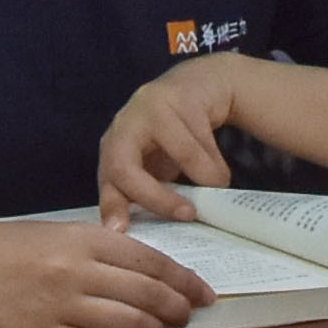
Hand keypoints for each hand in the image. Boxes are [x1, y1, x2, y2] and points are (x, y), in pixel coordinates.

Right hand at [0, 213, 214, 327]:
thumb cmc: (19, 245)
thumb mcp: (65, 233)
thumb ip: (107, 249)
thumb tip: (155, 273)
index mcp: (85, 239)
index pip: (151, 262)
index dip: (184, 280)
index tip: (203, 293)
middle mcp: (77, 272)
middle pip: (146, 295)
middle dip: (176, 308)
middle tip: (188, 315)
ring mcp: (61, 307)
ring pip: (127, 324)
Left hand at [98, 57, 256, 216]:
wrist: (200, 85)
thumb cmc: (174, 136)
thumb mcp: (157, 167)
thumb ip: (150, 193)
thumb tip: (157, 242)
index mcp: (113, 148)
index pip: (107, 181)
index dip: (112, 206)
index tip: (120, 231)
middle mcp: (122, 127)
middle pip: (126, 169)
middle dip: (156, 197)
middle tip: (188, 214)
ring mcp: (147, 107)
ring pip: (179, 152)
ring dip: (205, 176)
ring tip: (219, 188)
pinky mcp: (177, 95)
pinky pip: (200, 136)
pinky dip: (215, 160)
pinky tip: (220, 167)